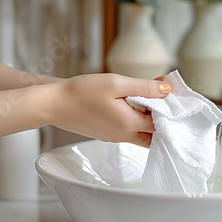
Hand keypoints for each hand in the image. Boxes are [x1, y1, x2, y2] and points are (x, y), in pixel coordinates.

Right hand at [44, 73, 171, 146]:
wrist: (53, 104)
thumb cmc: (81, 92)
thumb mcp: (116, 83)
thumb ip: (145, 87)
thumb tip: (167, 89)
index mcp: (129, 125)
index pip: (161, 122)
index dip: (168, 107)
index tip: (169, 91)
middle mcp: (124, 136)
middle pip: (154, 133)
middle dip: (161, 117)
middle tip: (160, 97)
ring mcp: (114, 137)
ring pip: (141, 133)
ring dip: (148, 118)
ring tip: (145, 97)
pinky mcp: (106, 134)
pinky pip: (128, 130)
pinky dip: (134, 119)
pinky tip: (129, 102)